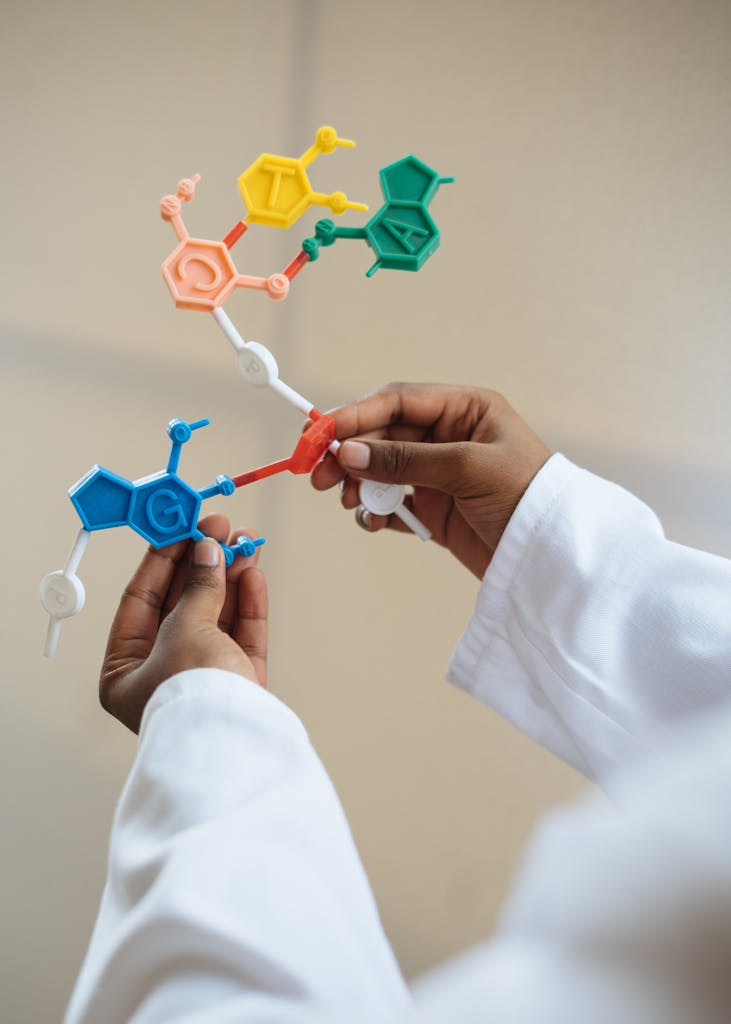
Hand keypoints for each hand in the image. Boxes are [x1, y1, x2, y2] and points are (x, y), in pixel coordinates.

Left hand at [100, 514, 266, 733]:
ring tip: (245, 542)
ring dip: (230, 577)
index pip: (140, 600)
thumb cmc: (191, 696)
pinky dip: (246, 605)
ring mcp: (202, 680)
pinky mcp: (237, 685)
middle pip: (182, 604)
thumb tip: (207, 550)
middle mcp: (161, 676)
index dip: (162, 558)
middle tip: (219, 527)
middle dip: (203, 563)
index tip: (180, 524)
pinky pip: (240, 636)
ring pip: (216, 616)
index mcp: (125, 672)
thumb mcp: (185, 629)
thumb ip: (199, 586)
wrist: (235, 745)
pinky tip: (253, 574)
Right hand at [311, 383, 550, 579]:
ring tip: (349, 501)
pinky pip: (393, 503)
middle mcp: (449, 437)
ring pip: (382, 470)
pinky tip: (372, 521)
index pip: (398, 401)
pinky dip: (377, 511)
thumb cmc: (526, 496)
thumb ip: (405, 460)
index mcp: (465, 409)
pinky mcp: (436, 509)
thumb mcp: (467, 468)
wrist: (553, 557)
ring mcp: (440, 474)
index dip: (356, 414)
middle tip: (320, 476)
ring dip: (359, 484)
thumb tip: (350, 453)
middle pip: (383, 435)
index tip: (321, 433)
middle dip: (350, 454)